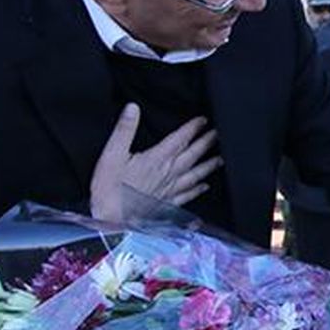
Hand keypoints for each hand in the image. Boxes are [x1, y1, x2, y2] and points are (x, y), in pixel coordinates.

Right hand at [89, 104, 221, 221]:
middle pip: (192, 155)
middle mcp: (167, 175)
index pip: (179, 139)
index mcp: (156, 160)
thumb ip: (124, 130)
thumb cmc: (109, 190)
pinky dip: (197, 190)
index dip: (192, 128)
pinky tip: (204, 187)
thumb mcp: (111, 154)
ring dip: (208, 165)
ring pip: (194, 175)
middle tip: (218, 134)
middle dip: (206, 143)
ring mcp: (168, 191)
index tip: (203, 120)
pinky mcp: (166, 205)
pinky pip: (187, 195)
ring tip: (219, 159)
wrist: (110, 221)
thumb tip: (132, 109)